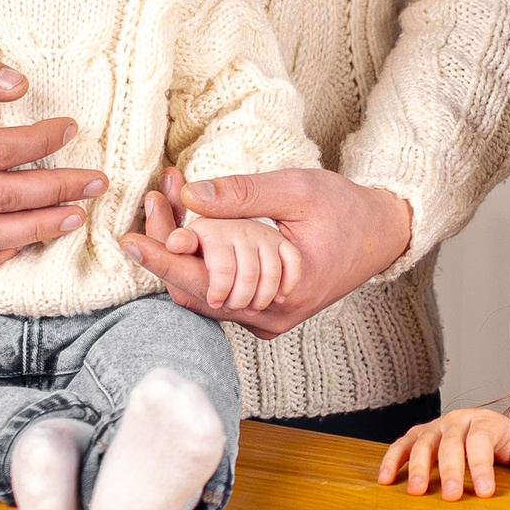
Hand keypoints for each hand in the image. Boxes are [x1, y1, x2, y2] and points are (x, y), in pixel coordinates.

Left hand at [133, 166, 413, 341]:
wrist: (382, 235)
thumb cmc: (346, 210)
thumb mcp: (298, 190)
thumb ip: (244, 195)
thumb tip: (191, 195)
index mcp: (281, 294)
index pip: (204, 283)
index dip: (162, 261)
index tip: (127, 240)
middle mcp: (268, 318)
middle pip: (194, 291)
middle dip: (166, 243)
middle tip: (157, 196)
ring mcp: (265, 319)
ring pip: (203, 292)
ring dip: (181, 248)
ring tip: (169, 197)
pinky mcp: (263, 312)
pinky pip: (217, 291)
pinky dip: (201, 257)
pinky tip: (190, 220)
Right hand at [377, 404, 509, 498]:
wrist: (485, 423)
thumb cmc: (504, 441)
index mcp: (484, 422)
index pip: (481, 443)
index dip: (482, 467)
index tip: (485, 492)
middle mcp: (456, 421)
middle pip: (451, 444)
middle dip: (450, 470)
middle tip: (452, 497)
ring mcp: (434, 428)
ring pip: (423, 443)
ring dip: (417, 467)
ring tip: (416, 492)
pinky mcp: (417, 435)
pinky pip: (401, 445)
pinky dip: (391, 460)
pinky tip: (385, 480)